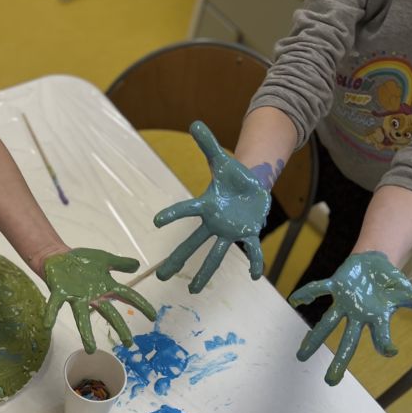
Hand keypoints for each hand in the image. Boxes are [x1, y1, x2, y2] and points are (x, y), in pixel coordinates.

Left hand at [43, 248, 156, 352]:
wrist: (58, 257)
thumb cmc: (81, 261)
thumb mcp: (104, 259)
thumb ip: (120, 264)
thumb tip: (137, 266)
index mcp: (105, 287)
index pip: (127, 296)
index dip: (140, 305)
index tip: (153, 317)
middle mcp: (92, 296)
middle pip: (108, 313)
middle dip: (119, 327)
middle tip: (128, 343)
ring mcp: (76, 296)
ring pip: (82, 317)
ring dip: (86, 333)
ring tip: (90, 349)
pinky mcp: (60, 293)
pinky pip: (55, 305)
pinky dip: (50, 314)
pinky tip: (47, 325)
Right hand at [154, 121, 270, 292]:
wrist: (250, 188)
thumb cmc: (233, 176)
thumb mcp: (221, 160)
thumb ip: (208, 144)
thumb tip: (195, 123)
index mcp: (206, 206)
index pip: (186, 210)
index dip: (173, 214)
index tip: (156, 221)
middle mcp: (214, 223)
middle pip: (193, 244)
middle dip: (177, 259)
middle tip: (160, 275)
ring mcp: (229, 232)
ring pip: (215, 255)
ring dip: (205, 272)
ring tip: (192, 289)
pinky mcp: (247, 234)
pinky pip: (251, 250)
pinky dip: (254, 262)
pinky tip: (254, 275)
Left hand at [290, 250, 411, 384]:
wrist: (377, 263)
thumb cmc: (392, 284)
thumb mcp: (411, 294)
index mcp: (377, 320)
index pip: (381, 338)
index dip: (385, 345)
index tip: (390, 350)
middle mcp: (358, 317)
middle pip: (348, 342)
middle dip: (340, 361)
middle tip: (330, 382)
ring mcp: (344, 303)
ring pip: (327, 324)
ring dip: (313, 339)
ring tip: (300, 356)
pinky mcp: (335, 287)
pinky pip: (319, 290)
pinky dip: (308, 293)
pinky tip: (295, 300)